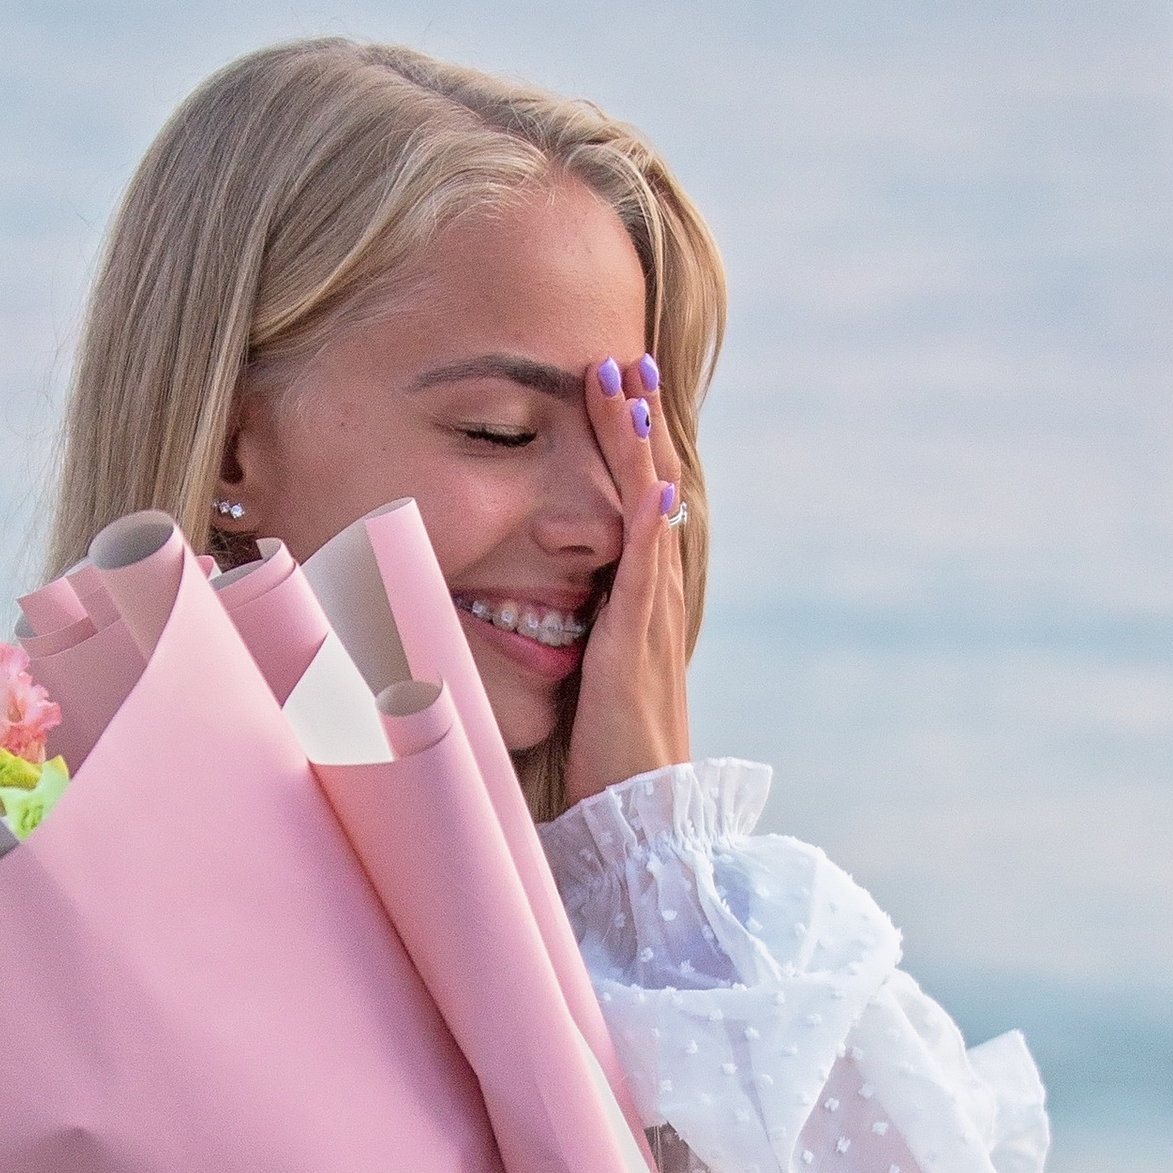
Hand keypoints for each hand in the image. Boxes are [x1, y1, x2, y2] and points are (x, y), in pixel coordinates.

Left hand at [563, 355, 691, 806]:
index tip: (612, 394)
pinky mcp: (639, 644)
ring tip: (629, 386)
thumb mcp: (580, 680)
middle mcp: (654, 599)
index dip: (626, 449)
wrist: (642, 812)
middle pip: (651, 489)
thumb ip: (562, 640)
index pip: (637, 506)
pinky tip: (648, 480)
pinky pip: (648, 569)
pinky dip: (649, 520)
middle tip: (625, 360)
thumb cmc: (604, 757)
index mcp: (640, 604)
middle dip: (637, 424)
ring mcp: (652, 617)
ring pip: (651, 511)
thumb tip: (518, 611)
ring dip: (640, 448)